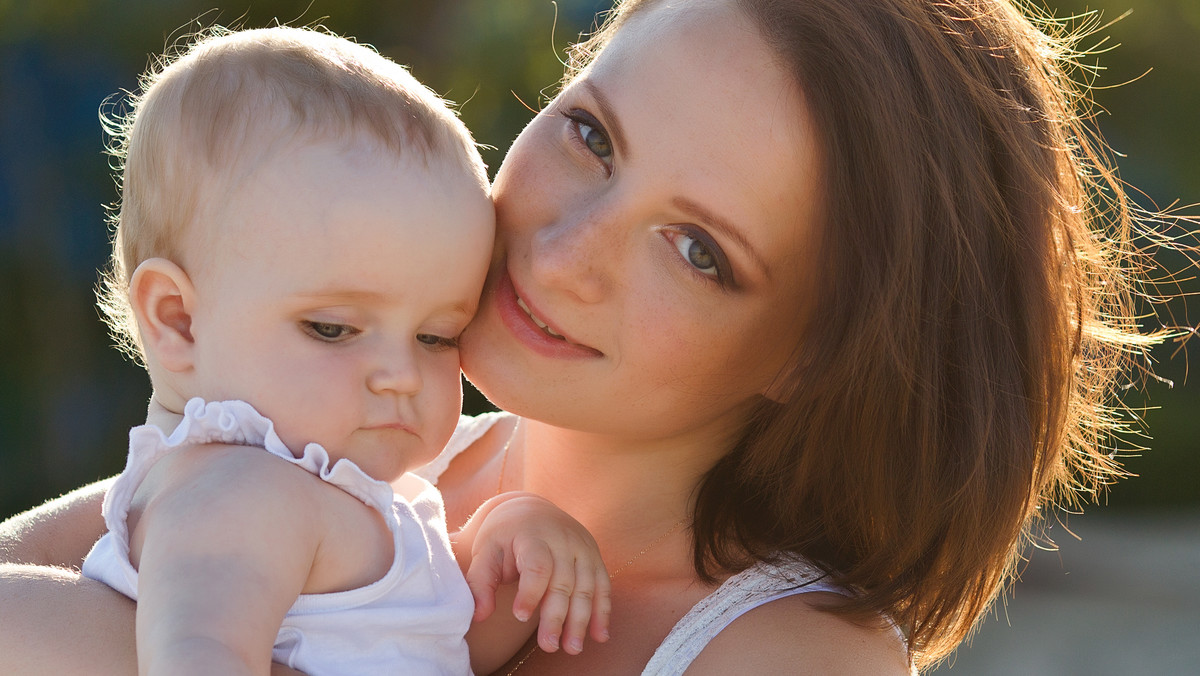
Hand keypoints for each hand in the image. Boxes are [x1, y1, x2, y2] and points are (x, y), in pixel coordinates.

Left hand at [463, 493, 610, 654]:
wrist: (531, 510)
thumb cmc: (504, 536)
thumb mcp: (486, 551)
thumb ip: (480, 582)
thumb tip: (479, 616)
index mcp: (533, 535)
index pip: (537, 565)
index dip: (530, 592)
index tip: (520, 616)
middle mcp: (563, 540)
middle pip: (563, 582)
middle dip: (556, 616)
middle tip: (549, 646)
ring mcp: (582, 548)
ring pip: (585, 587)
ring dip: (581, 620)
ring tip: (572, 648)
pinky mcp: (595, 557)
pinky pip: (602, 586)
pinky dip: (602, 611)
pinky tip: (599, 635)